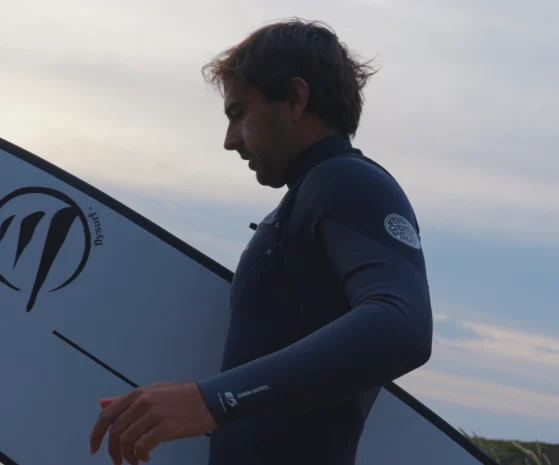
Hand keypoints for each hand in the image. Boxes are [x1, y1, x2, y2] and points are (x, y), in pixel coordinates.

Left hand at [89, 381, 217, 464]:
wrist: (209, 398)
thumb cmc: (181, 397)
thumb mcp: (153, 392)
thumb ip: (127, 400)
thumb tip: (102, 403)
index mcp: (138, 394)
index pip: (107, 415)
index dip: (96, 435)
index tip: (94, 449)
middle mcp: (143, 402)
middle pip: (115, 432)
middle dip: (113, 451)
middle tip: (119, 462)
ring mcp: (155, 414)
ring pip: (127, 441)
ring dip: (127, 457)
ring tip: (136, 461)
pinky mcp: (167, 426)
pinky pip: (143, 446)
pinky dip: (141, 456)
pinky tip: (147, 458)